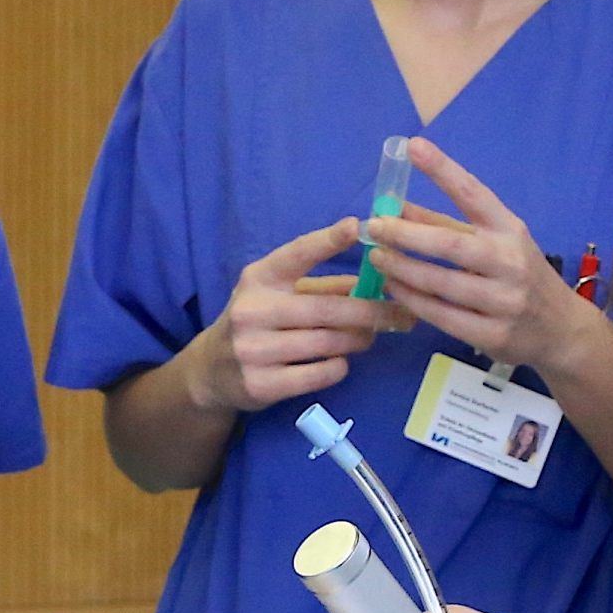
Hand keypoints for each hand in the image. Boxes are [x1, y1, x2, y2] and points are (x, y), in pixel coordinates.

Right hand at [188, 216, 395, 415]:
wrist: (212, 370)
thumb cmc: (257, 322)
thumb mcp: (278, 295)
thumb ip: (321, 286)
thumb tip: (373, 280)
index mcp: (258, 279)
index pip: (295, 255)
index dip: (326, 241)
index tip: (356, 227)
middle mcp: (252, 310)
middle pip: (326, 309)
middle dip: (370, 311)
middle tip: (400, 314)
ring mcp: (253, 350)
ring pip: (327, 343)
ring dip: (358, 340)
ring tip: (368, 337)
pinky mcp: (261, 385)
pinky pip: (319, 374)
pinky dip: (338, 367)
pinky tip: (338, 362)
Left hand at [360, 139, 598, 376]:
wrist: (561, 330)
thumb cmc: (519, 275)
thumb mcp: (494, 242)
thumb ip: (446, 224)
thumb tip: (396, 205)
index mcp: (510, 229)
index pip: (474, 194)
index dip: (443, 170)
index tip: (413, 145)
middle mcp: (509, 262)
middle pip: (450, 244)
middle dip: (406, 233)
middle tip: (375, 225)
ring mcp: (503, 301)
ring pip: (440, 283)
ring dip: (402, 269)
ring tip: (376, 258)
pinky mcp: (493, 335)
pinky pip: (442, 316)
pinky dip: (413, 301)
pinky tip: (394, 288)